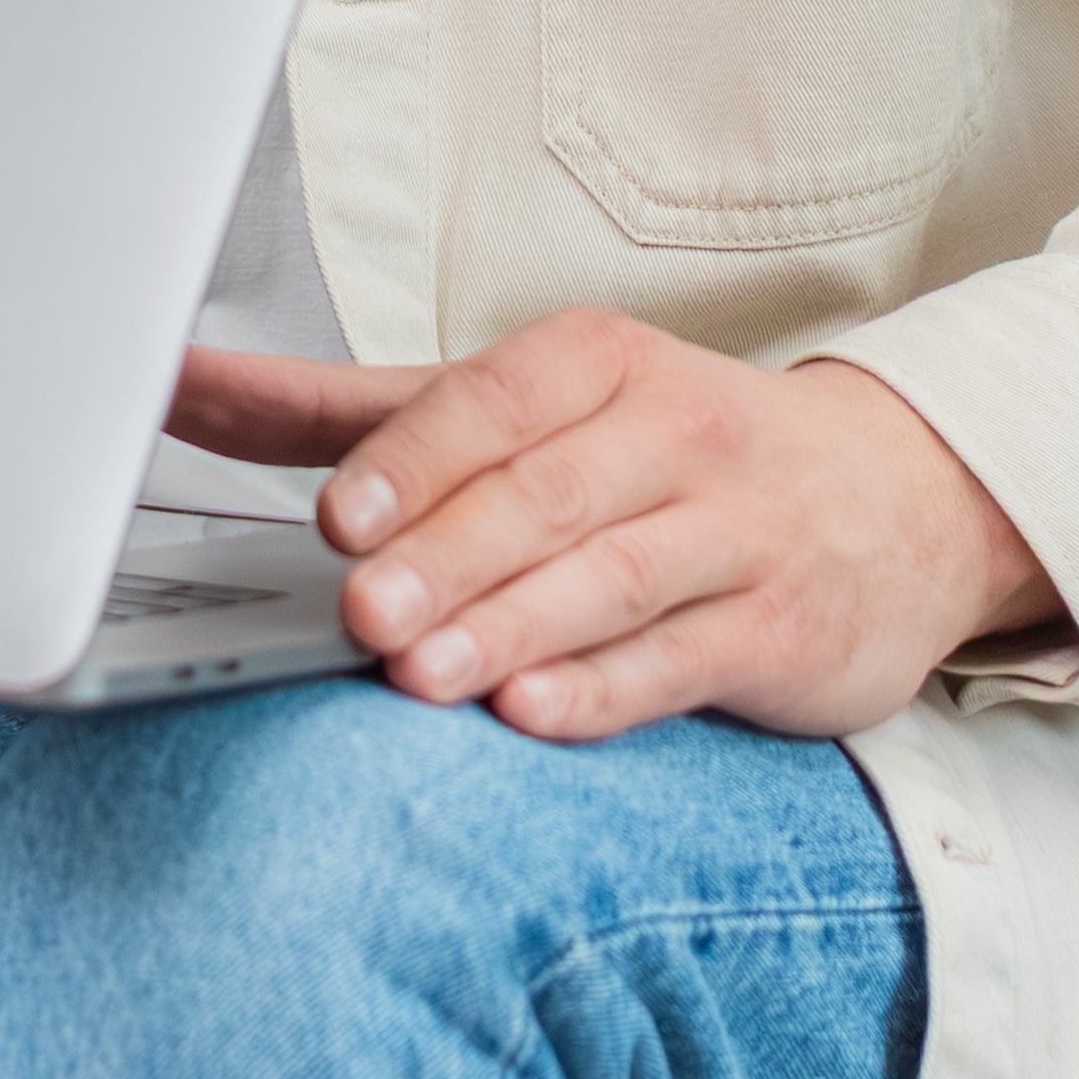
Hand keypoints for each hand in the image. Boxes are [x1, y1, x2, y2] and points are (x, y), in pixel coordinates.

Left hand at [168, 312, 1059, 742]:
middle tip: (361, 607)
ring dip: (510, 627)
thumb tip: (184, 388)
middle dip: (447, 554)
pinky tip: (532, 715)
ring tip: (420, 673)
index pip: (492, 401)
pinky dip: (604, 690)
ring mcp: (734, 533)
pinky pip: (683, 659)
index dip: (413, 461)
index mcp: (595, 363)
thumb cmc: (666, 453)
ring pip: (610, 579)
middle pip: (543, 494)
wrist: (894, 501)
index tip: (335, 514)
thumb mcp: (526, 410)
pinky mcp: (779, 629)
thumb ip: (355, 413)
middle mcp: (671, 433)